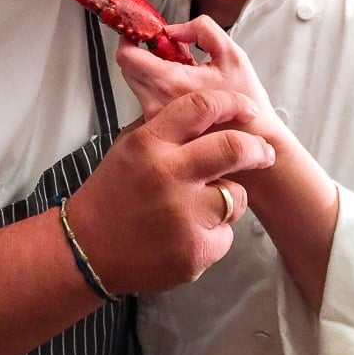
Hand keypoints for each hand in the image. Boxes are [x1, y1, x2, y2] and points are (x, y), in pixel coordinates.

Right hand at [66, 87, 274, 293]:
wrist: (89, 249)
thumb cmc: (113, 191)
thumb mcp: (129, 146)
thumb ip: (166, 128)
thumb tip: (209, 111)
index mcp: (150, 143)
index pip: (200, 107)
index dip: (231, 103)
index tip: (247, 109)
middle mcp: (168, 175)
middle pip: (233, 148)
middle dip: (257, 149)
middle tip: (264, 153)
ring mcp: (184, 216)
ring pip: (236, 196)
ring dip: (227, 197)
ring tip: (200, 205)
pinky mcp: (195, 251)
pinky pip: (225, 234)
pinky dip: (212, 233)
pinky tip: (185, 234)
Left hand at [117, 14, 274, 123]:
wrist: (252, 143)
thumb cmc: (245, 104)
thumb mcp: (233, 55)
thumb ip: (202, 31)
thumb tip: (174, 29)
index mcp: (170, 83)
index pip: (127, 57)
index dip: (130, 37)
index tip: (142, 31)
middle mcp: (155, 102)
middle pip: (127, 68)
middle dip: (141, 51)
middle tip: (165, 47)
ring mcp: (153, 116)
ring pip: (136, 82)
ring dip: (150, 68)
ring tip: (180, 68)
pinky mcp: (157, 125)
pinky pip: (146, 96)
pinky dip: (157, 85)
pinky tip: (182, 85)